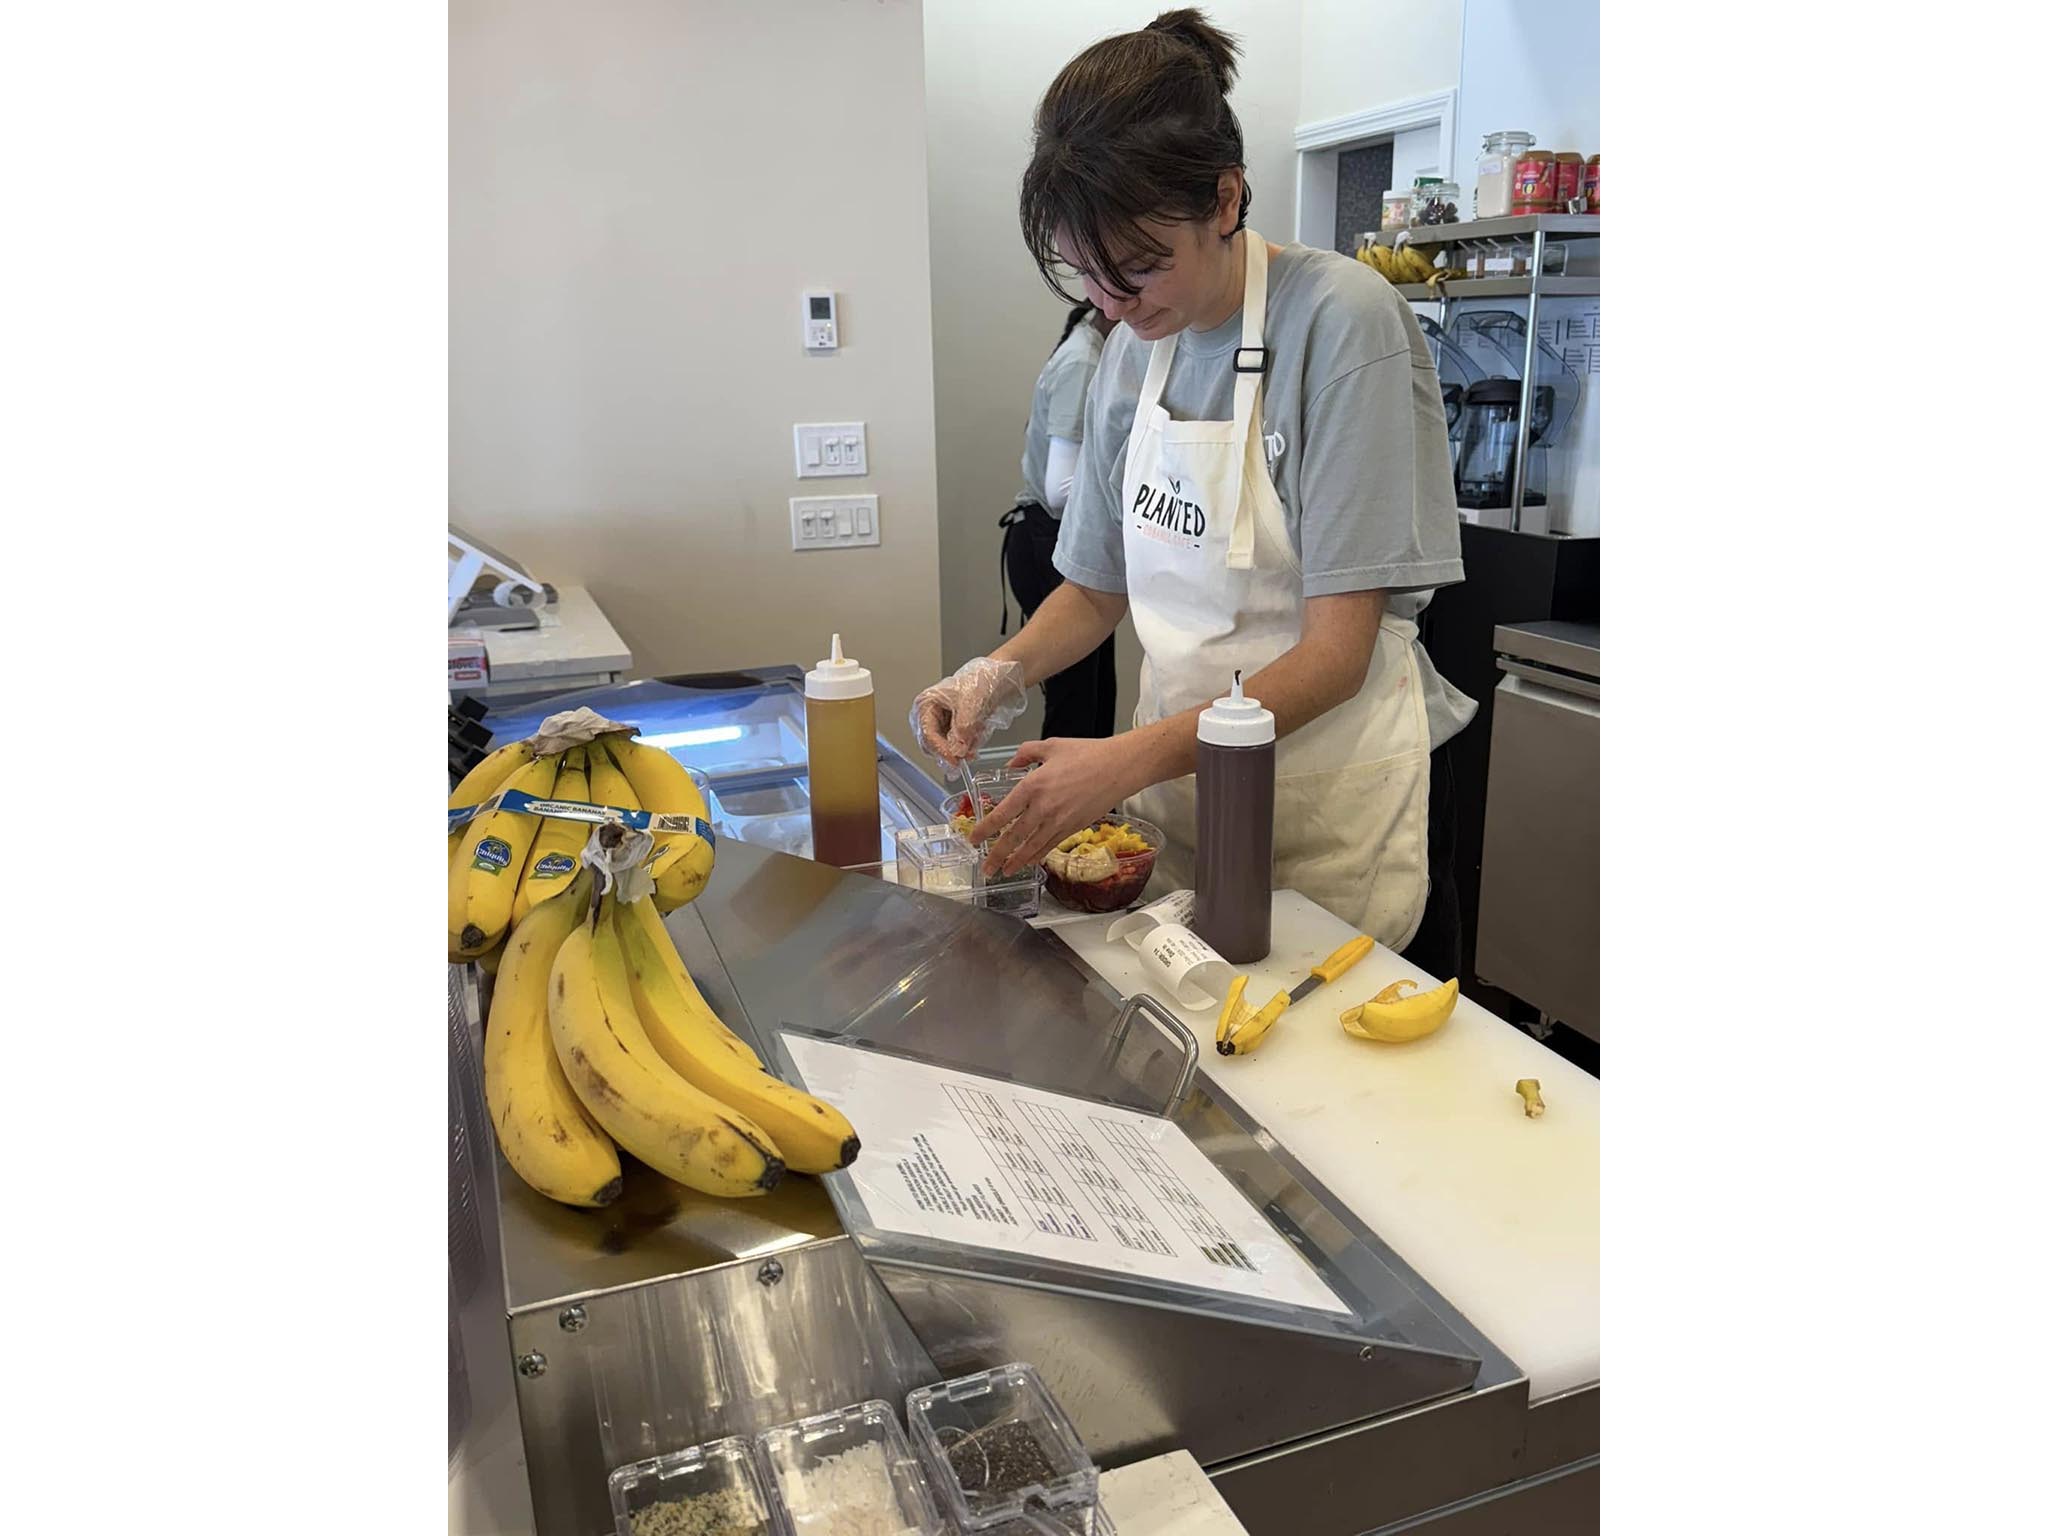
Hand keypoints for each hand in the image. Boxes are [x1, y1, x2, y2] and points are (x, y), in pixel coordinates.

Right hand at [909, 657, 1027, 771]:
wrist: (996, 678)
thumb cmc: (979, 680)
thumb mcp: (970, 703)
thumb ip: (963, 728)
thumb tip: (958, 749)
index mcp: (926, 703)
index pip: (927, 734)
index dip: (941, 750)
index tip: (955, 760)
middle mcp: (929, 715)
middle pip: (932, 744)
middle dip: (950, 752)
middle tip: (966, 759)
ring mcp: (941, 723)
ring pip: (944, 747)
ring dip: (960, 751)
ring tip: (974, 749)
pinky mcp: (952, 729)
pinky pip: (956, 745)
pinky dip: (967, 746)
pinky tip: (976, 739)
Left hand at [968, 736, 1138, 877]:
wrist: (1119, 767)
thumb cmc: (1087, 754)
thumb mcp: (1050, 745)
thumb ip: (1025, 754)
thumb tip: (1011, 764)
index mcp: (1032, 786)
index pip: (1001, 814)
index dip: (985, 829)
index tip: (974, 839)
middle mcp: (1042, 808)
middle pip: (1013, 837)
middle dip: (996, 855)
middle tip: (985, 867)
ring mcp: (1058, 821)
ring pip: (1031, 847)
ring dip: (1015, 861)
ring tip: (1004, 871)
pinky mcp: (1073, 828)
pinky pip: (1050, 846)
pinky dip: (1037, 856)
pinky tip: (1029, 862)